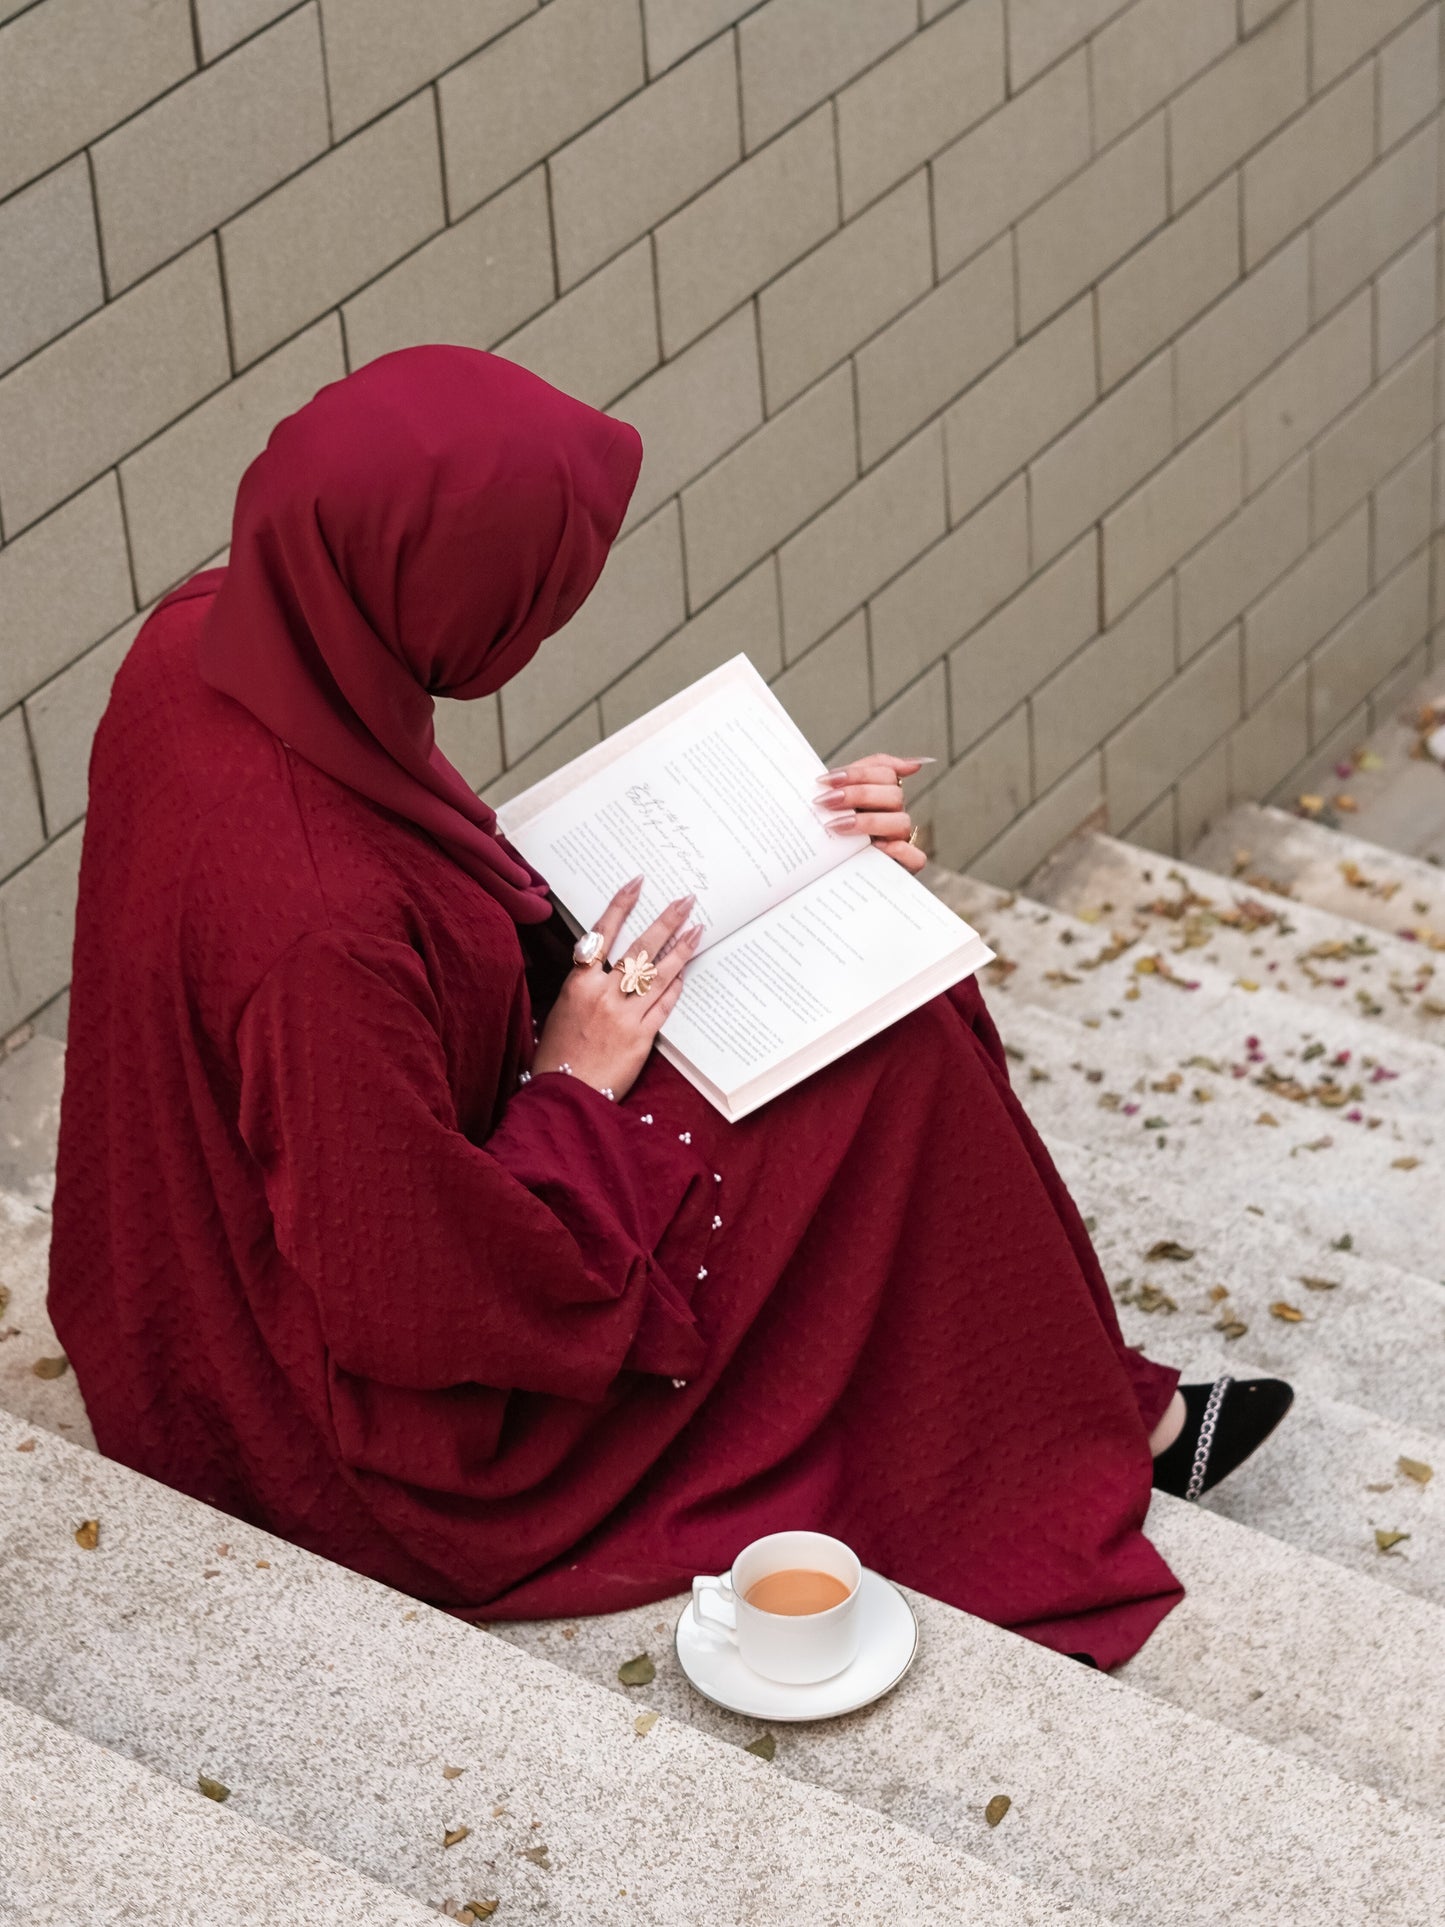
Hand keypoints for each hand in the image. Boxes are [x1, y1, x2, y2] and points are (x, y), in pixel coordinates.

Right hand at [531, 876, 701, 1100]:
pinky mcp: (642, 1037)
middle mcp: (603, 994)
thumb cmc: (558, 1054)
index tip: (637, 884)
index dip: (621, 905)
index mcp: (578, 983)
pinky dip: (675, 986)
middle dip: (666, 920)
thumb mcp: (561, 1009)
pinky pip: (664, 1005)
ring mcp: (625, 1015)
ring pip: (659, 974)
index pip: (603, 934)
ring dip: (681, 950)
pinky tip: (685, 971)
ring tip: (698, 929)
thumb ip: (584, 983)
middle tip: (686, 900)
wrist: (564, 1095)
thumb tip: (605, 961)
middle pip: (640, 948)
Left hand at [814, 753, 931, 873]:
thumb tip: (890, 760)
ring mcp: (901, 839)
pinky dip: (900, 852)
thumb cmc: (834, 830)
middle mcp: (895, 814)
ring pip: (901, 822)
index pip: (884, 771)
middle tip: (825, 802)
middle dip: (857, 794)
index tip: (824, 780)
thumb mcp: (836, 801)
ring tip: (836, 825)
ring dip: (867, 822)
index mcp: (883, 794)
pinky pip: (916, 857)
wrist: (825, 869)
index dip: (857, 773)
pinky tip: (876, 848)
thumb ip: (847, 778)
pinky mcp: (904, 865)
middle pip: (893, 794)